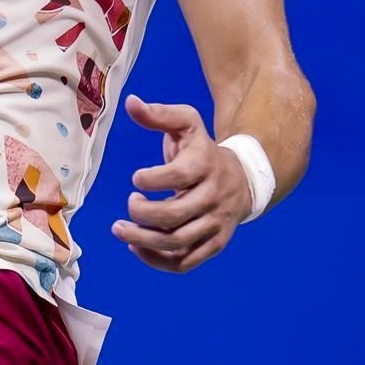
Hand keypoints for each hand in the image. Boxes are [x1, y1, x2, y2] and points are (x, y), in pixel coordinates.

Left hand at [112, 95, 249, 273]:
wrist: (244, 179)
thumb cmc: (202, 150)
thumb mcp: (187, 124)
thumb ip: (159, 114)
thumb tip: (130, 102)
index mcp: (205, 165)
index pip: (180, 175)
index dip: (153, 179)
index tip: (136, 177)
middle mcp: (213, 198)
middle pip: (176, 215)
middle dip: (143, 214)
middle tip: (130, 203)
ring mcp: (215, 224)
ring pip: (179, 242)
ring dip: (143, 240)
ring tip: (120, 229)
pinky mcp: (213, 244)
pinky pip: (186, 262)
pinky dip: (158, 260)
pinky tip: (135, 247)